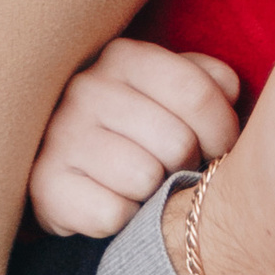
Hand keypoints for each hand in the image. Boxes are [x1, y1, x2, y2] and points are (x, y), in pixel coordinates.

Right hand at [28, 42, 240, 239]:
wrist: (62, 167)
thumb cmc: (132, 127)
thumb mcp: (165, 91)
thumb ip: (204, 80)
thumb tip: (229, 91)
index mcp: (124, 56)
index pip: (197, 93)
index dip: (222, 131)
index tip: (218, 148)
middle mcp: (86, 87)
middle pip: (178, 142)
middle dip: (188, 166)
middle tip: (173, 168)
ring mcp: (61, 134)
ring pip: (146, 179)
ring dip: (154, 193)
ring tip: (141, 183)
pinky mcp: (45, 183)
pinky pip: (115, 214)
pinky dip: (124, 218)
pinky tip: (113, 202)